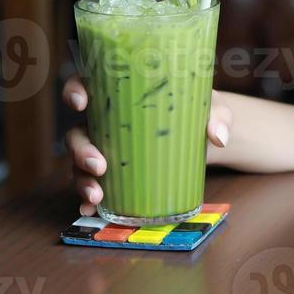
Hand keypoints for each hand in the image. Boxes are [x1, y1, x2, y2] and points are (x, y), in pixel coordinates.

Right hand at [63, 75, 233, 216]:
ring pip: (79, 162)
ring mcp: (107, 148)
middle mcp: (107, 121)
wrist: (204, 138)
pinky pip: (93, 184)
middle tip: (99, 165)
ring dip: (82, 179)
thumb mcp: (212, 107)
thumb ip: (218, 116)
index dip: (74, 90)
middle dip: (80, 149)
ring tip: (98, 195)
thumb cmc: (201, 111)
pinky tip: (92, 210)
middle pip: (77, 132)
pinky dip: (88, 199)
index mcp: (122, 93)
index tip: (81, 102)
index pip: (85, 84)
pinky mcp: (116, 172)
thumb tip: (218, 136)